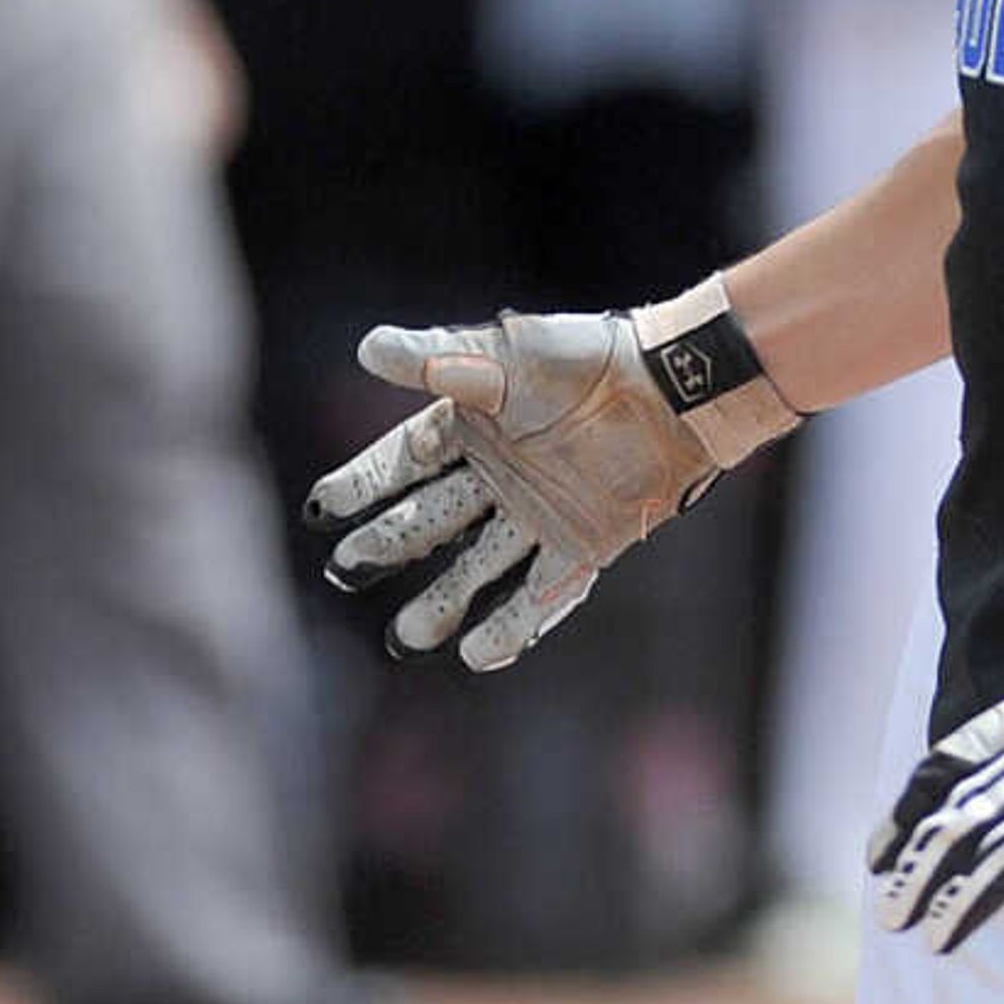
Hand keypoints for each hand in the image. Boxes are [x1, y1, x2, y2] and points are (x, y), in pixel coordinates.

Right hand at [303, 284, 796, 668]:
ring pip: (477, 567)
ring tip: (407, 637)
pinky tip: (477, 653)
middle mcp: (500, 476)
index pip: (404, 462)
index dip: (364, 483)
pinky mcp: (583, 543)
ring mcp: (540, 513)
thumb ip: (440, 359)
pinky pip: (541, 592)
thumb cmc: (592, 359)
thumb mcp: (511, 354)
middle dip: (388, 544)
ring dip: (443, 602)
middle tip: (347, 570)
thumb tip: (366, 349)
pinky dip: (512, 625)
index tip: (325, 508)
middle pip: (429, 520)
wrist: (677, 388)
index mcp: (476, 425)